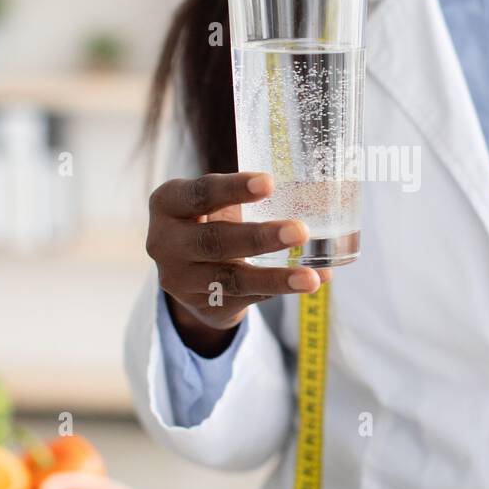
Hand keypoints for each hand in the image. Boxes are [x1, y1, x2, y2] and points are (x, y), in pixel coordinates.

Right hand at [146, 172, 328, 355]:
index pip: (200, 193)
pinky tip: (309, 282)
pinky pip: (246, 298)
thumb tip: (323, 197)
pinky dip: (280, 290)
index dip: (234, 188)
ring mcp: (181, 279)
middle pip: (215, 241)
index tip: (270, 183)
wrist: (190, 271)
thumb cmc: (212, 220)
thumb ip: (253, 197)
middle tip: (300, 231)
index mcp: (168, 204)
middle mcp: (165, 243)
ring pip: (232, 279)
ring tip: (310, 277)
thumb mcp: (216, 203)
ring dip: (275, 278)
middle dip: (259, 237)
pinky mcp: (203, 305)